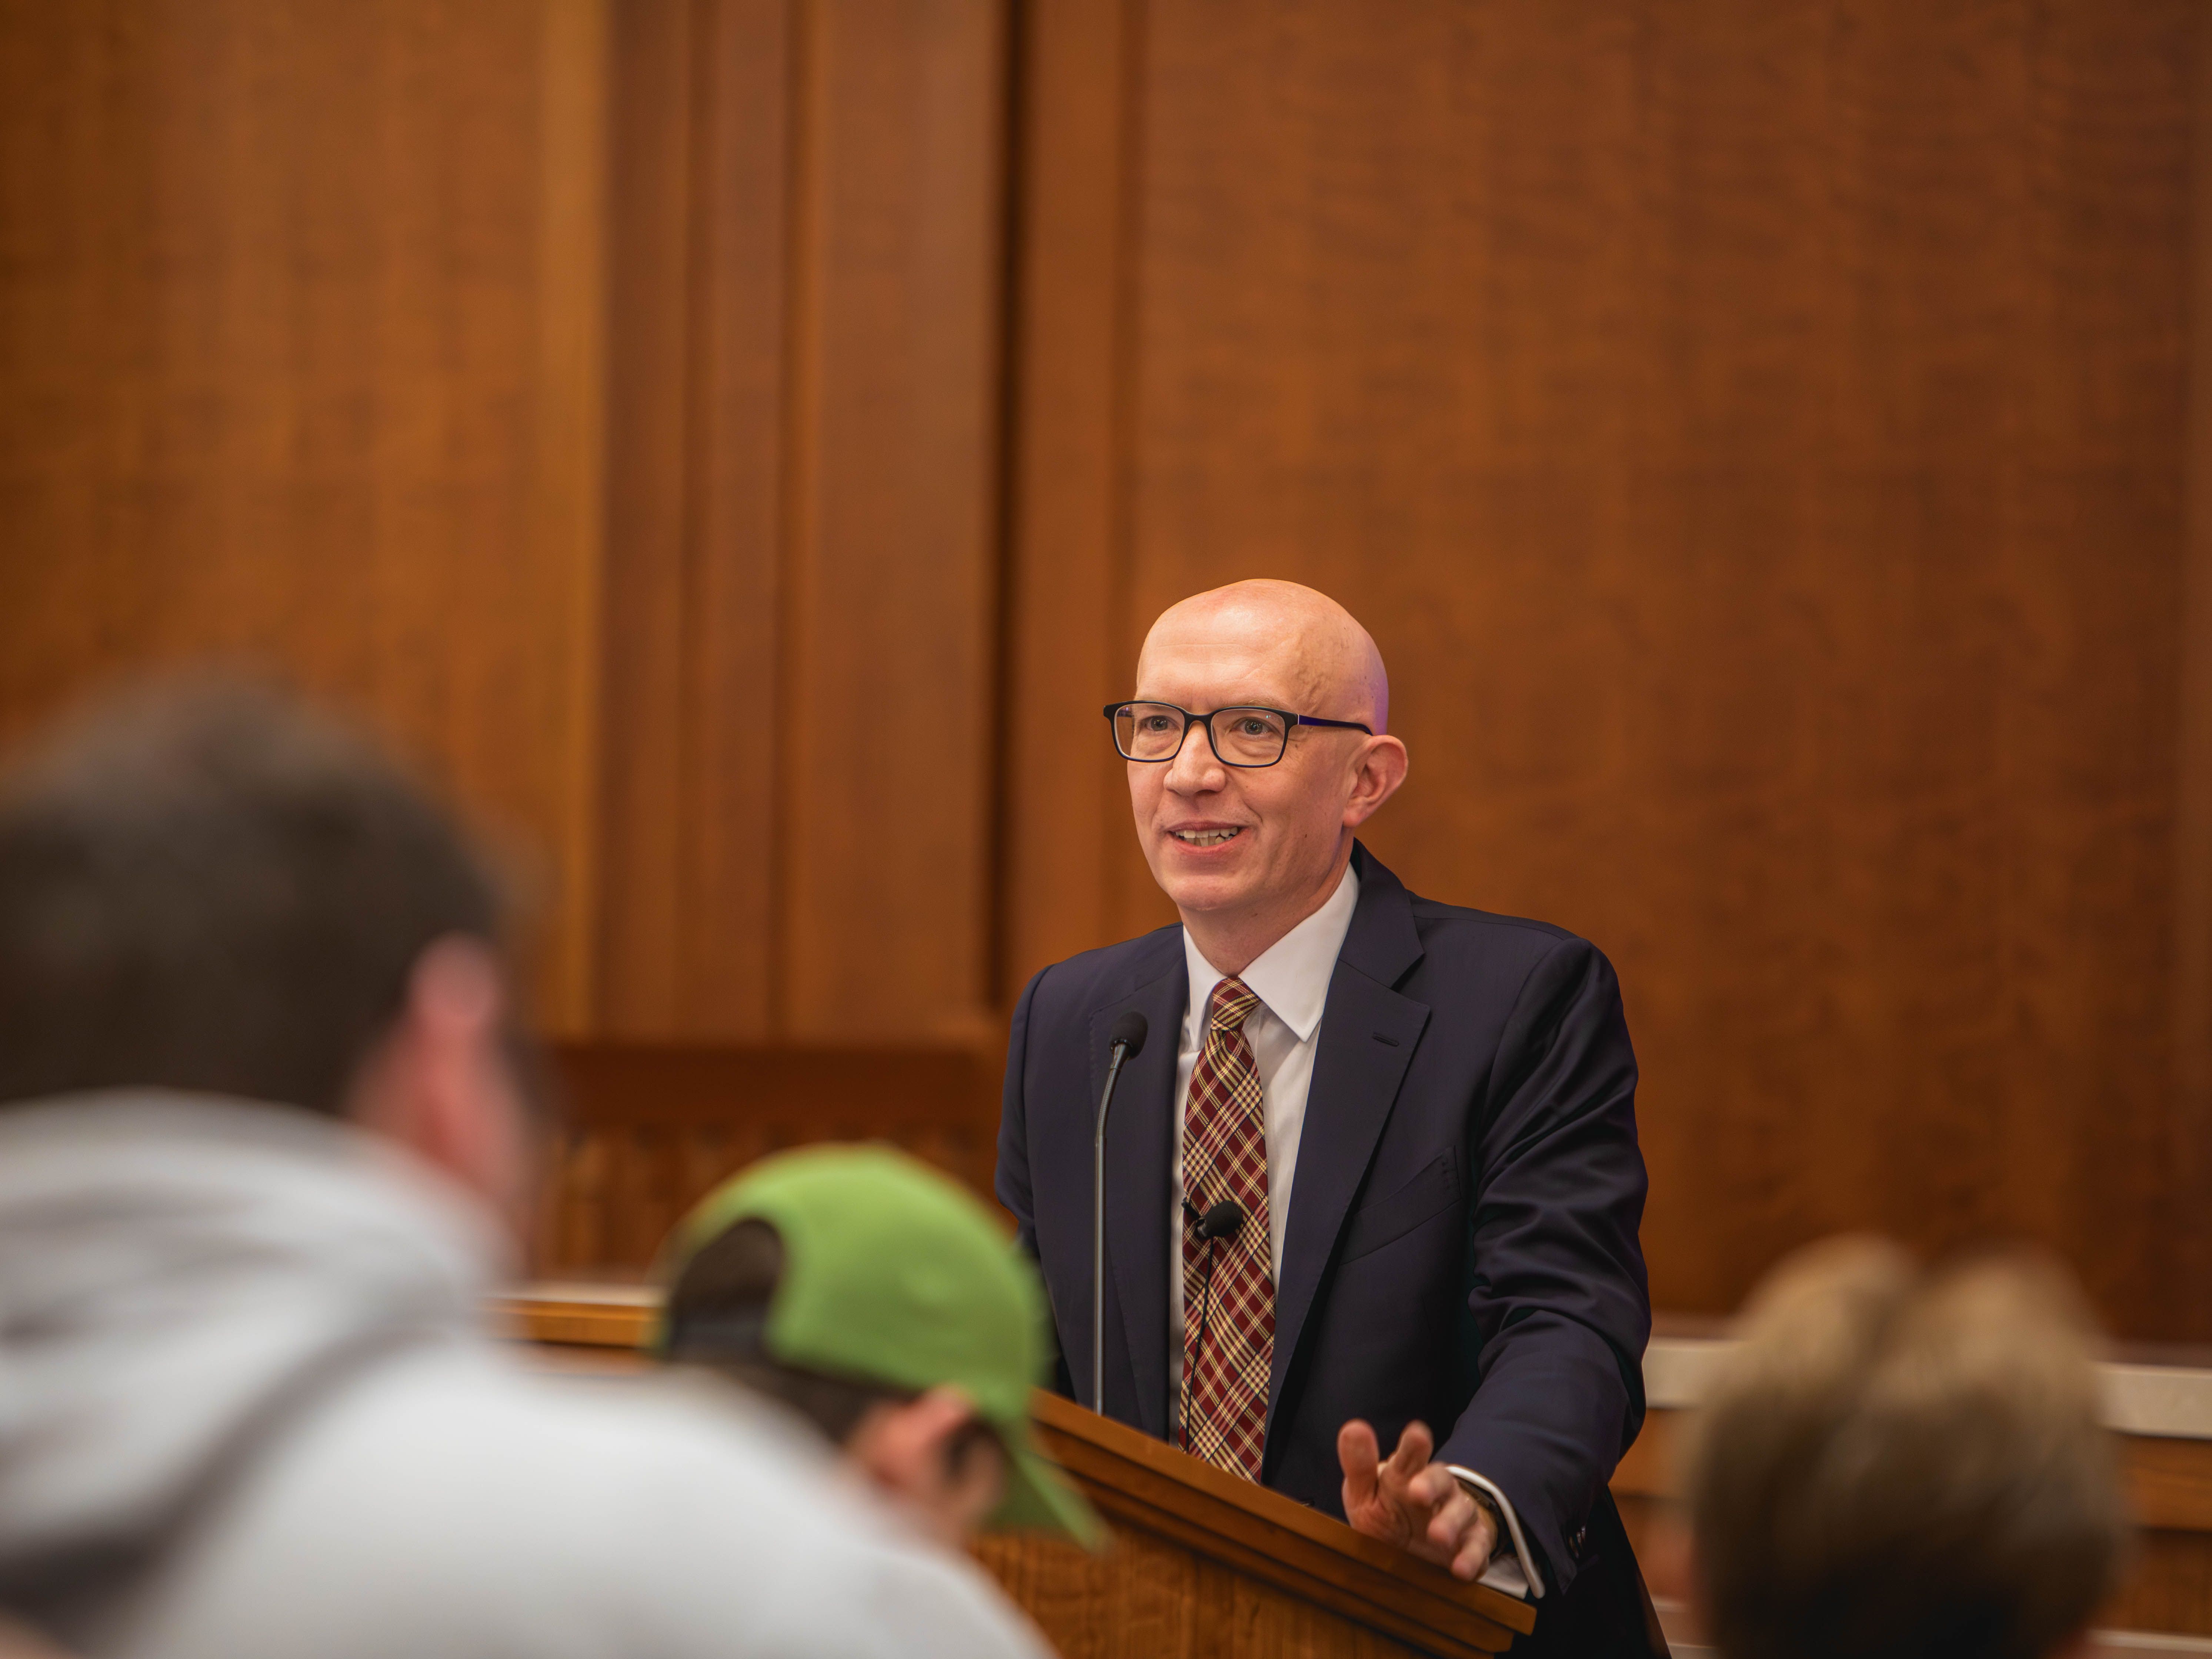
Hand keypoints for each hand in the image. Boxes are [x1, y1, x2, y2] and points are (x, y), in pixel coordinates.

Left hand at [1338, 1418, 1496, 1580]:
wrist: (1411, 1551)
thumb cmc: (1387, 1514)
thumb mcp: (1365, 1495)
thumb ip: (1358, 1467)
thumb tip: (1353, 1429)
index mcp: (1407, 1473)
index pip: (1411, 1454)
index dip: (1414, 1446)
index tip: (1417, 1436)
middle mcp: (1437, 1489)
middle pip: (1440, 1478)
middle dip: (1431, 1483)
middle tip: (1418, 1493)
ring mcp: (1457, 1515)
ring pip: (1461, 1511)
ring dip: (1450, 1522)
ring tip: (1438, 1536)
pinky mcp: (1471, 1544)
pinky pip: (1476, 1548)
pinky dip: (1471, 1557)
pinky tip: (1461, 1569)